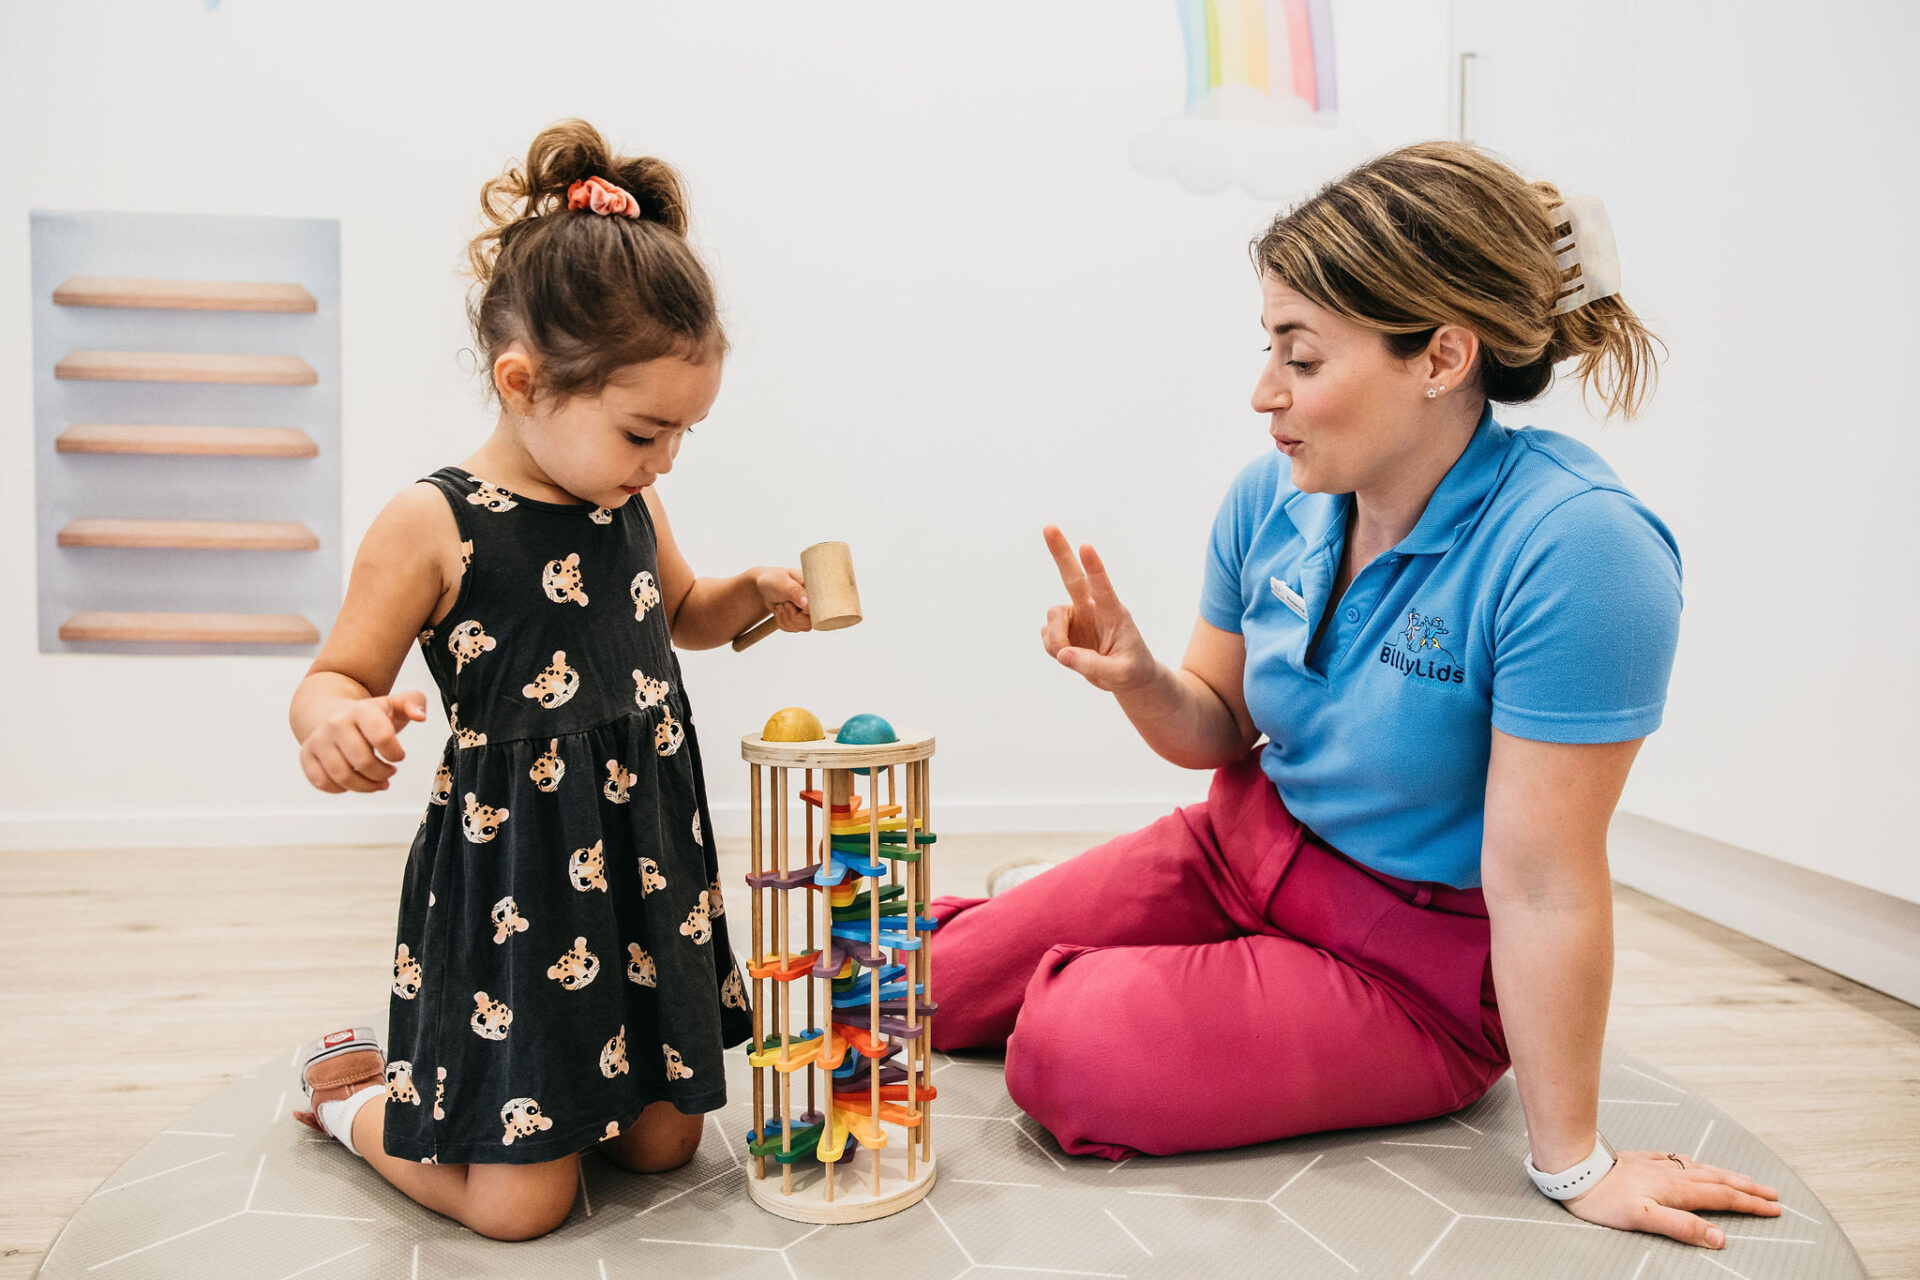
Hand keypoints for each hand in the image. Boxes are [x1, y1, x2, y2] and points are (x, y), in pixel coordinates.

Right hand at [299, 691, 427, 793]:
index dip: (395, 754)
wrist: (331, 713)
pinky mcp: (306, 756)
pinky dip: (342, 789)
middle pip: (362, 762)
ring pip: (342, 776)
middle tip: (389, 772)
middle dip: (382, 773)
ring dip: (365, 786)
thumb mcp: (395, 704)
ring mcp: (318, 740)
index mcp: (361, 710)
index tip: (398, 756)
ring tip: (377, 782)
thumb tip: (420, 716)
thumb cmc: (370, 715)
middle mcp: (336, 723)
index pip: (382, 737)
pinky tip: (354, 782)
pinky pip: (323, 783)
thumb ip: (415, 703)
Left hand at [754, 566, 810, 632]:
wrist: (764, 586)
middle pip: (811, 622)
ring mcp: (808, 612)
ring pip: (802, 627)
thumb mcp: (783, 583)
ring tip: (781, 605)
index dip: (806, 611)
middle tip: (784, 604)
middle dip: (793, 617)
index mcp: (815, 589)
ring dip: (786, 619)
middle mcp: (814, 602)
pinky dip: (782, 623)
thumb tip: (807, 605)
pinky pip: (793, 629)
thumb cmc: (774, 580)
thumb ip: (795, 592)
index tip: (792, 604)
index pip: (820, 607)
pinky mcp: (800, 619)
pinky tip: (780, 611)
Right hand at [1041, 526, 1156, 692]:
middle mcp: (1092, 608)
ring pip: (1052, 617)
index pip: (1103, 587)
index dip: (1094, 567)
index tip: (1086, 547)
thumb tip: (1063, 655)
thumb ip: (1093, 665)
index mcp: (1115, 613)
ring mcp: (1076, 617)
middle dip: (1060, 552)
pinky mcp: (1064, 629)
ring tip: (1070, 657)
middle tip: (1049, 527)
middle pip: (1072, 576)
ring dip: (1054, 639)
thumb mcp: (1120, 674)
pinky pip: (1046, 635)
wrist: (1128, 678)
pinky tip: (1069, 656)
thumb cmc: (1132, 671)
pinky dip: (1053, 648)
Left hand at [1564, 1148, 1780, 1247]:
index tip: (1775, 1209)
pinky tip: (1695, 1161)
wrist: (1575, 1169)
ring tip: (1746, 1178)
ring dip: (1728, 1174)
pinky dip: (1697, 1163)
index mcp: (1678, 1190)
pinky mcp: (1642, 1159)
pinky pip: (1679, 1159)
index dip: (1751, 1204)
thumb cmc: (1603, 1198)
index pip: (1724, 1197)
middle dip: (1749, 1188)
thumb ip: (1682, 1227)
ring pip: (1702, 1168)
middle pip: (1720, 1180)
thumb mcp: (1644, 1219)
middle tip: (1773, 1194)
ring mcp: (1658, 1164)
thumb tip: (1719, 1237)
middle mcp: (1673, 1174)